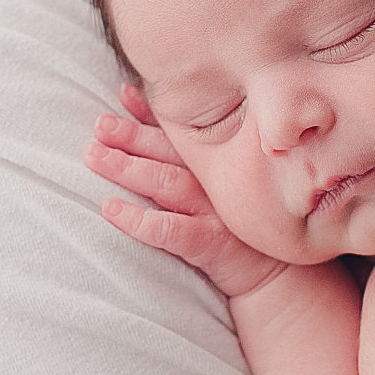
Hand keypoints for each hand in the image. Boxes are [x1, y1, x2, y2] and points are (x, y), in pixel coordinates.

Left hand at [86, 85, 288, 299]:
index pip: (181, 133)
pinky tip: (110, 210)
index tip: (123, 93)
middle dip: (131, 135)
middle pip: (168, 153)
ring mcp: (215, 212)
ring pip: (166, 183)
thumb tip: (150, 127)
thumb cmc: (241, 232)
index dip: (150, 112)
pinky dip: (139, 219)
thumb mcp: (222, 190)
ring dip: (128, 167)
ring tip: (95, 156)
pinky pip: (170, 230)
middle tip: (99, 125)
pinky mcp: (212, 244)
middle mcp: (217, 182)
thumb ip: (191, 162)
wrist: (279, 281)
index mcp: (219, 165)